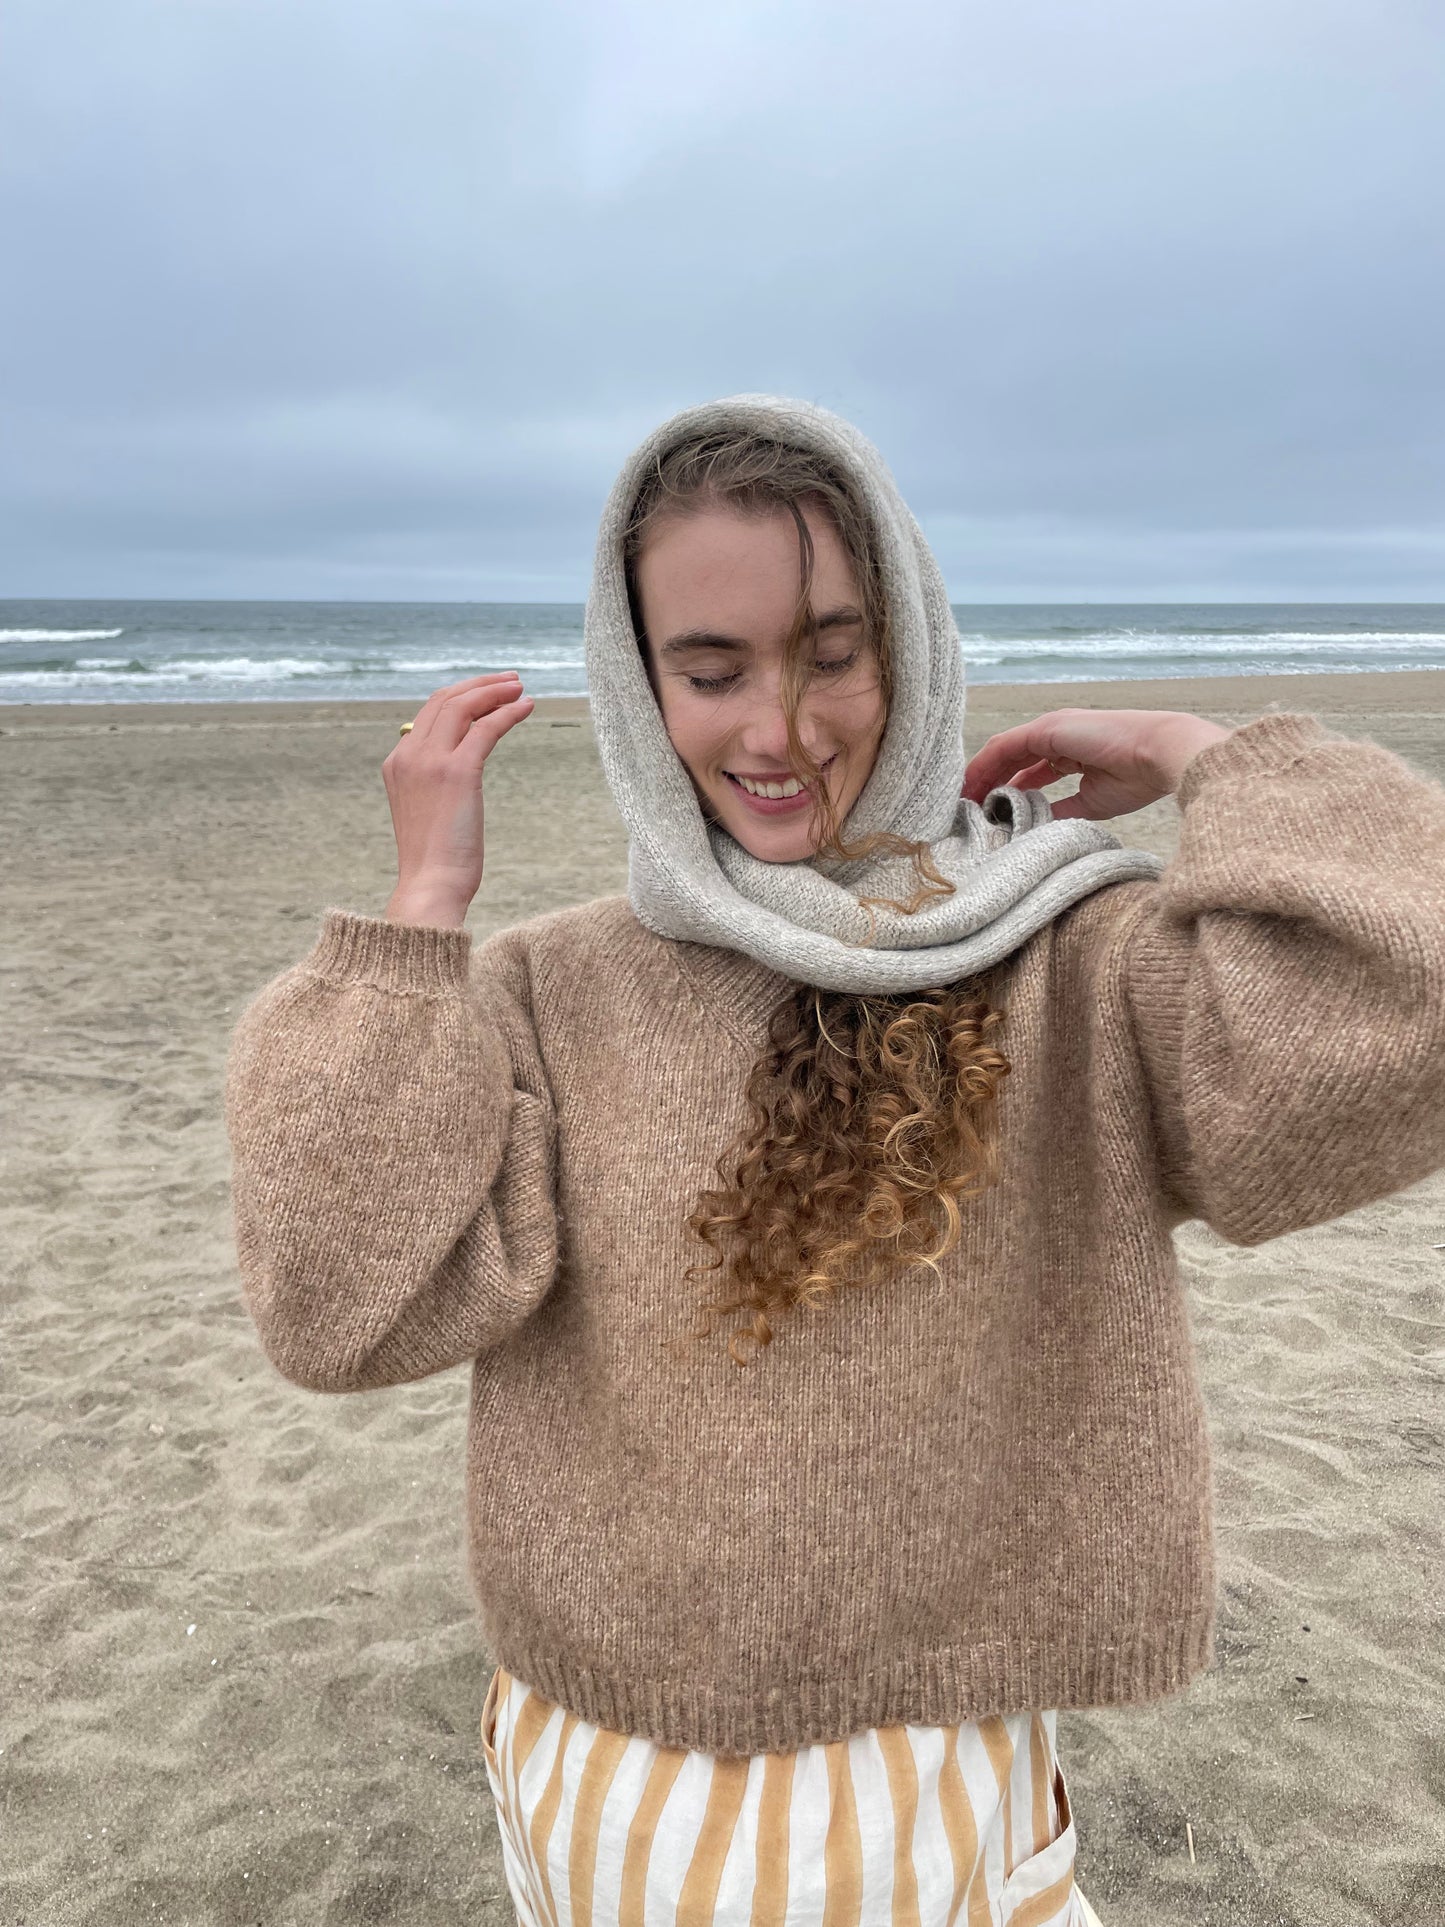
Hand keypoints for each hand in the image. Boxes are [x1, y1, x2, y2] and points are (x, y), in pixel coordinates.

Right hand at [381, 672, 534, 918]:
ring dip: (495, 692)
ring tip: (520, 688)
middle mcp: (409, 755)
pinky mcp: (458, 772)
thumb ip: (433, 781)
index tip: (487, 693)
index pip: (429, 714)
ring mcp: (431, 761)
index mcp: (397, 762)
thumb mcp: (425, 809)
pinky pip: (487, 728)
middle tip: (510, 680)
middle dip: (480, 685)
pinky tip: (527, 707)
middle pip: (445, 700)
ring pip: (464, 706)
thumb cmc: (434, 858)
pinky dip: (508, 713)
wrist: (430, 884)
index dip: (461, 696)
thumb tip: (460, 766)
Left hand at [961, 708, 1231, 819]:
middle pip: (1009, 759)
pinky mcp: (1047, 729)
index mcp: (1070, 751)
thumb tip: (1038, 828)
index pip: (1027, 770)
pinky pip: (1005, 747)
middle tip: (964, 809)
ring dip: (979, 775)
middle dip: (985, 782)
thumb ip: (1062, 811)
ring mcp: (1051, 729)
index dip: (1005, 788)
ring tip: (960, 801)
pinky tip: (970, 786)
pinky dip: (984, 766)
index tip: (987, 812)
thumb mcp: (1091, 803)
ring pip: (1002, 751)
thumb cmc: (1138, 778)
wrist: (1161, 755)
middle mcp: (1056, 736)